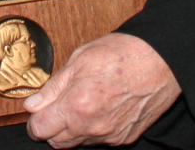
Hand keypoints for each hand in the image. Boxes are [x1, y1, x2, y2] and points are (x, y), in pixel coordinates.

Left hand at [22, 33, 179, 146]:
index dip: (35, 120)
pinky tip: (100, 108)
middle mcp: (93, 127)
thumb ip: (53, 87)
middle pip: (57, 142)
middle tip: (57, 106)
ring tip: (82, 102)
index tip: (37, 110)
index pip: (40, 130)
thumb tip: (33, 103)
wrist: (161, 60)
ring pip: (79, 143)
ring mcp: (110, 135)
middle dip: (52, 127)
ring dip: (73, 129)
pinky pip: (100, 141)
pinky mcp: (125, 137)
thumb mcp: (80, 59)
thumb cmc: (123, 53)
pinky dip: (94, 129)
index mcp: (76, 106)